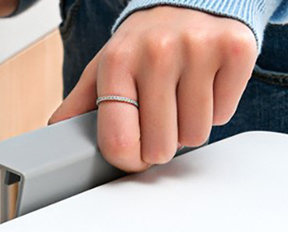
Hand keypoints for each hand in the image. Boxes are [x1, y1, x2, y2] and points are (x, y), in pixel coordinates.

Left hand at [49, 6, 256, 172]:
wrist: (191, 0)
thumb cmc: (146, 44)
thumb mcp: (106, 69)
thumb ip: (80, 106)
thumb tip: (53, 137)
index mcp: (117, 61)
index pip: (119, 144)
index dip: (130, 160)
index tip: (136, 150)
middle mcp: (156, 50)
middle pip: (161, 148)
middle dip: (163, 141)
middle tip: (163, 112)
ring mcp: (197, 47)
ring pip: (195, 136)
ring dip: (190, 125)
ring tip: (184, 94)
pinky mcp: (234, 49)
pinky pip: (223, 115)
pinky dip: (217, 107)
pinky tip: (206, 82)